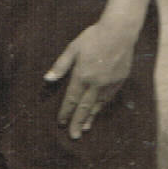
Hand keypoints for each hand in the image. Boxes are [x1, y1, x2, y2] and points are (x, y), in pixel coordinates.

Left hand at [46, 20, 138, 138]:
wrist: (119, 32)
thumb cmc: (92, 38)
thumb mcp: (72, 49)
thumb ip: (60, 66)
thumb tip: (47, 79)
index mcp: (82, 75)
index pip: (71, 99)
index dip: (65, 112)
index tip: (61, 123)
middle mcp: (96, 83)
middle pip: (84, 107)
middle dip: (78, 122)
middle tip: (73, 136)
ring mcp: (109, 83)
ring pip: (98, 105)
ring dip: (90, 117)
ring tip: (85, 128)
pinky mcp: (120, 80)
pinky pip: (109, 98)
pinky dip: (101, 107)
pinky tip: (97, 112)